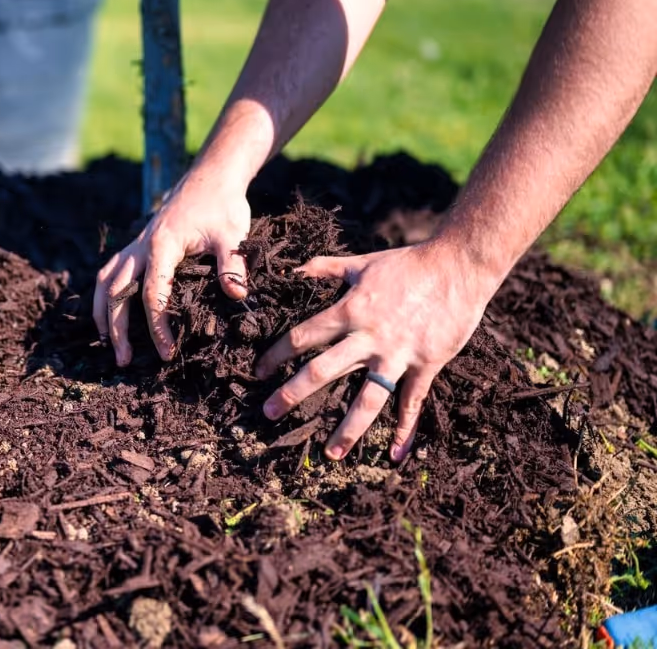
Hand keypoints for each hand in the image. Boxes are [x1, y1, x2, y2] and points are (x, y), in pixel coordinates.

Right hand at [93, 167, 250, 366]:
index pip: (152, 294)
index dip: (157, 326)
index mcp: (162, 246)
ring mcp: (136, 245)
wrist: (211, 177)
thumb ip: (233, 265)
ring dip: (102, 313)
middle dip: (117, 328)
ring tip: (107, 343)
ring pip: (105, 281)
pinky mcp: (137, 245)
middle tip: (124, 361)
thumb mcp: (232, 234)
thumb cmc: (222, 206)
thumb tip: (236, 296)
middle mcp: (141, 246)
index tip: (166, 352)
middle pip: (117, 292)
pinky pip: (110, 271)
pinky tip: (108, 313)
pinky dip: (104, 294)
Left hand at [256, 238, 498, 462]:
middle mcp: (368, 337)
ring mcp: (398, 355)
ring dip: (348, 428)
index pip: (302, 337)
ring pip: (367, 399)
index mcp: (349, 311)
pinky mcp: (426, 365)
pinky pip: (412, 402)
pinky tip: (395, 454)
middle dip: (292, 394)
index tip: (259, 371)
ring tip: (331, 453)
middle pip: (322, 371)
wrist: (459, 266)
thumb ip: (325, 268)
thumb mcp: (362, 263)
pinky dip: (405, 430)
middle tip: (269, 413)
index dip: (276, 354)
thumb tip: (294, 270)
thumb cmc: (408, 263)